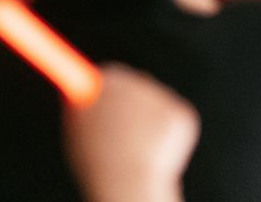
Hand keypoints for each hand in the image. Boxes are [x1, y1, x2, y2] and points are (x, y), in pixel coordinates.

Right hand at [63, 65, 197, 201]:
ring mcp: (161, 96)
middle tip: (125, 140)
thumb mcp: (80, 130)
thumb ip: (87, 110)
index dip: (108, 99)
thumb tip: (90, 108)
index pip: (108, 79)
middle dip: (133, 112)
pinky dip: (168, 141)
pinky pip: (174, 124)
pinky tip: (154, 158)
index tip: (108, 113)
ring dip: (148, 129)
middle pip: (136, 90)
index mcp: (106, 81)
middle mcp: (135, 80)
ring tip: (135, 158)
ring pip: (155, 111)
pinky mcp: (180, 113)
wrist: (128, 180)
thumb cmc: (99, 162)